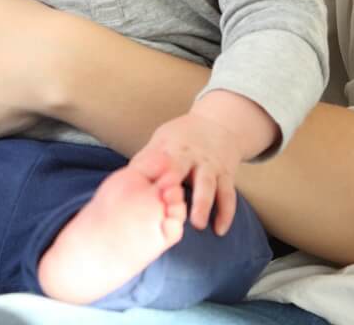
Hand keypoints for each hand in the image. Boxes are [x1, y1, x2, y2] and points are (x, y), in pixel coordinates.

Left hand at [128, 113, 249, 234]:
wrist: (219, 124)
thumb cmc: (181, 138)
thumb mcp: (162, 140)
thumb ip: (147, 160)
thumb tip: (124, 181)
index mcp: (173, 148)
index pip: (162, 162)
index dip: (156, 176)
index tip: (149, 193)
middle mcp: (193, 156)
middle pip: (185, 170)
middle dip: (179, 190)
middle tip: (172, 210)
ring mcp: (211, 166)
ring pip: (209, 185)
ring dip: (204, 204)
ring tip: (198, 224)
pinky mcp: (226, 175)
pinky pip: (228, 195)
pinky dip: (226, 213)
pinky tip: (220, 230)